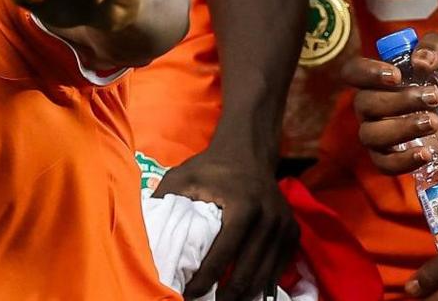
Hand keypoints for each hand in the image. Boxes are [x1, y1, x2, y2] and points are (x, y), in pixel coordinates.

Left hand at [153, 143, 297, 299]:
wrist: (248, 152)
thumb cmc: (210, 167)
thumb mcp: (183, 178)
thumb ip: (165, 201)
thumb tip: (144, 231)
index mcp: (243, 204)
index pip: (224, 252)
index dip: (206, 278)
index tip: (190, 293)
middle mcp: (269, 216)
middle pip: (248, 269)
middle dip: (227, 294)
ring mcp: (284, 225)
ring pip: (265, 274)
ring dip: (244, 293)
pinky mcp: (293, 232)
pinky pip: (278, 268)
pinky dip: (261, 283)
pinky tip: (243, 291)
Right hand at [343, 31, 437, 177]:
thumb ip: (435, 47)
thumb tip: (420, 60)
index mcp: (377, 77)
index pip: (353, 72)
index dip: (368, 73)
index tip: (397, 76)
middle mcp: (371, 105)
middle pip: (365, 104)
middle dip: (400, 100)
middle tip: (435, 97)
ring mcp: (378, 133)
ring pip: (371, 134)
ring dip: (402, 128)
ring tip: (434, 122)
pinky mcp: (391, 157)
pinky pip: (384, 164)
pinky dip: (402, 161)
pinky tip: (426, 153)